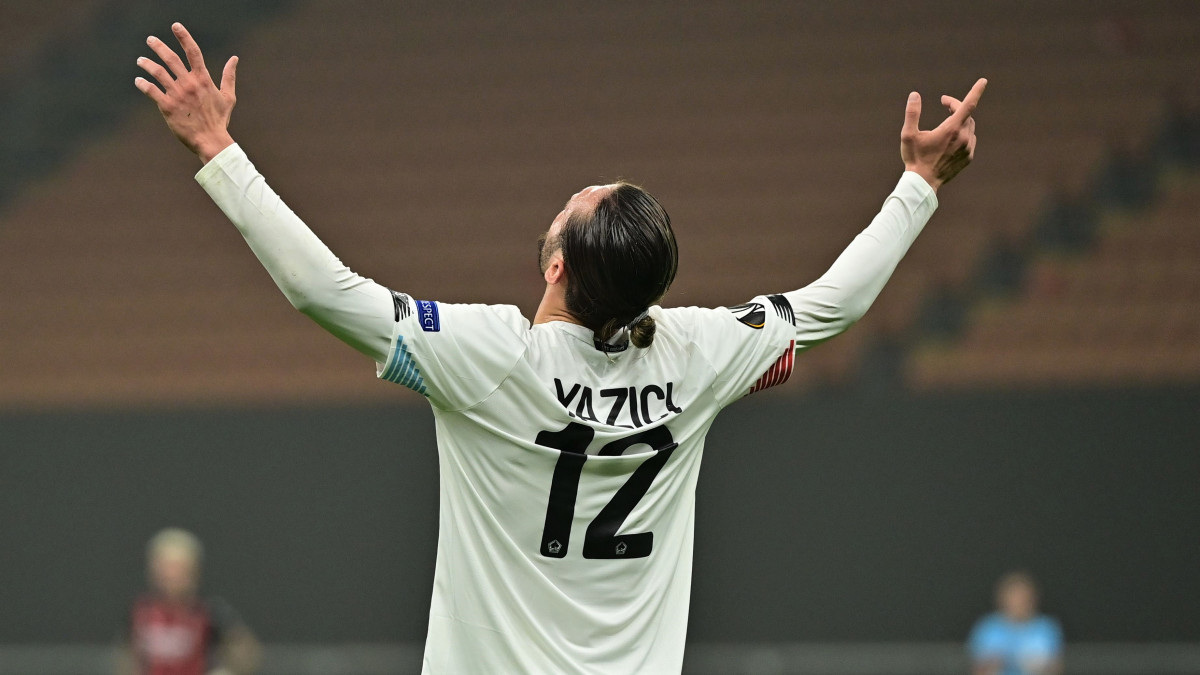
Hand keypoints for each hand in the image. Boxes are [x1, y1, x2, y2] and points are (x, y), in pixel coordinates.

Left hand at [135, 23, 237, 163]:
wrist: (211, 140)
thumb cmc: (219, 120)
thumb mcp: (228, 96)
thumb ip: (229, 76)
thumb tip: (234, 59)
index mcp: (203, 79)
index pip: (193, 52)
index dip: (184, 37)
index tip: (175, 26)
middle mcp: (189, 84)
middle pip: (171, 59)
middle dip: (158, 46)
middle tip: (150, 40)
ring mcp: (177, 95)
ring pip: (157, 72)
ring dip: (147, 64)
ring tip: (140, 61)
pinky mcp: (167, 106)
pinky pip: (151, 91)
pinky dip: (142, 84)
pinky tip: (138, 81)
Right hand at [900, 78, 986, 190]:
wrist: (923, 182)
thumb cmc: (915, 158)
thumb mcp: (908, 135)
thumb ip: (912, 113)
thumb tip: (915, 95)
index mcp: (951, 129)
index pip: (968, 104)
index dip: (976, 91)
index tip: (983, 81)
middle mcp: (963, 137)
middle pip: (967, 114)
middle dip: (956, 106)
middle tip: (945, 104)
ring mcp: (968, 148)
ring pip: (970, 126)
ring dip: (961, 119)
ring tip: (948, 120)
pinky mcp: (968, 157)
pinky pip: (970, 140)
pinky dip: (963, 133)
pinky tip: (952, 137)